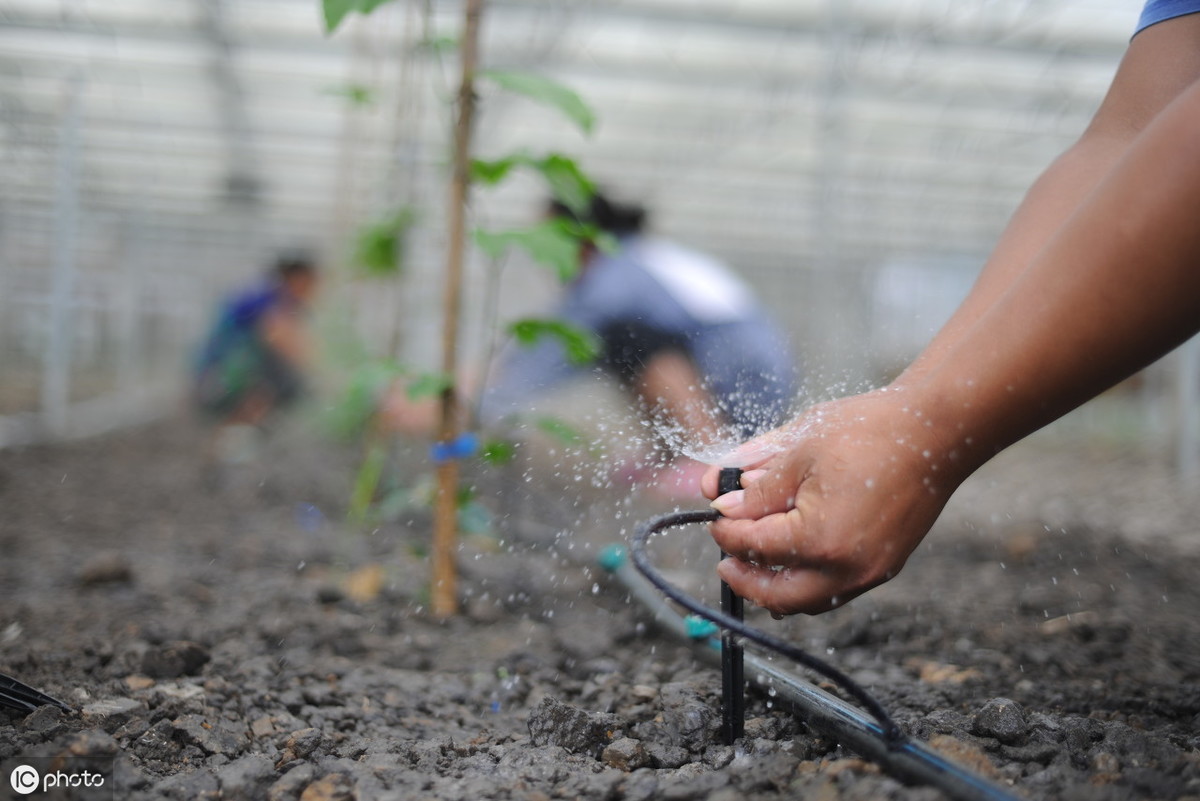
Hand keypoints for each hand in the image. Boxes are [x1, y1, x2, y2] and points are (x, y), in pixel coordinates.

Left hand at [701, 388, 968, 614]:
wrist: (935, 433)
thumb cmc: (870, 432)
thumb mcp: (798, 450)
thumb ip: (757, 485)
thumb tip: (721, 501)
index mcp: (818, 538)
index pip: (753, 545)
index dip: (725, 531)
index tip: (714, 518)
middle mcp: (845, 569)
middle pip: (776, 596)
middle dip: (745, 579)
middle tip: (725, 561)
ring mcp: (869, 574)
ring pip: (807, 601)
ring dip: (775, 588)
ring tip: (755, 562)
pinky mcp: (884, 568)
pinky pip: (834, 591)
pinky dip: (806, 582)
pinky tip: (793, 559)